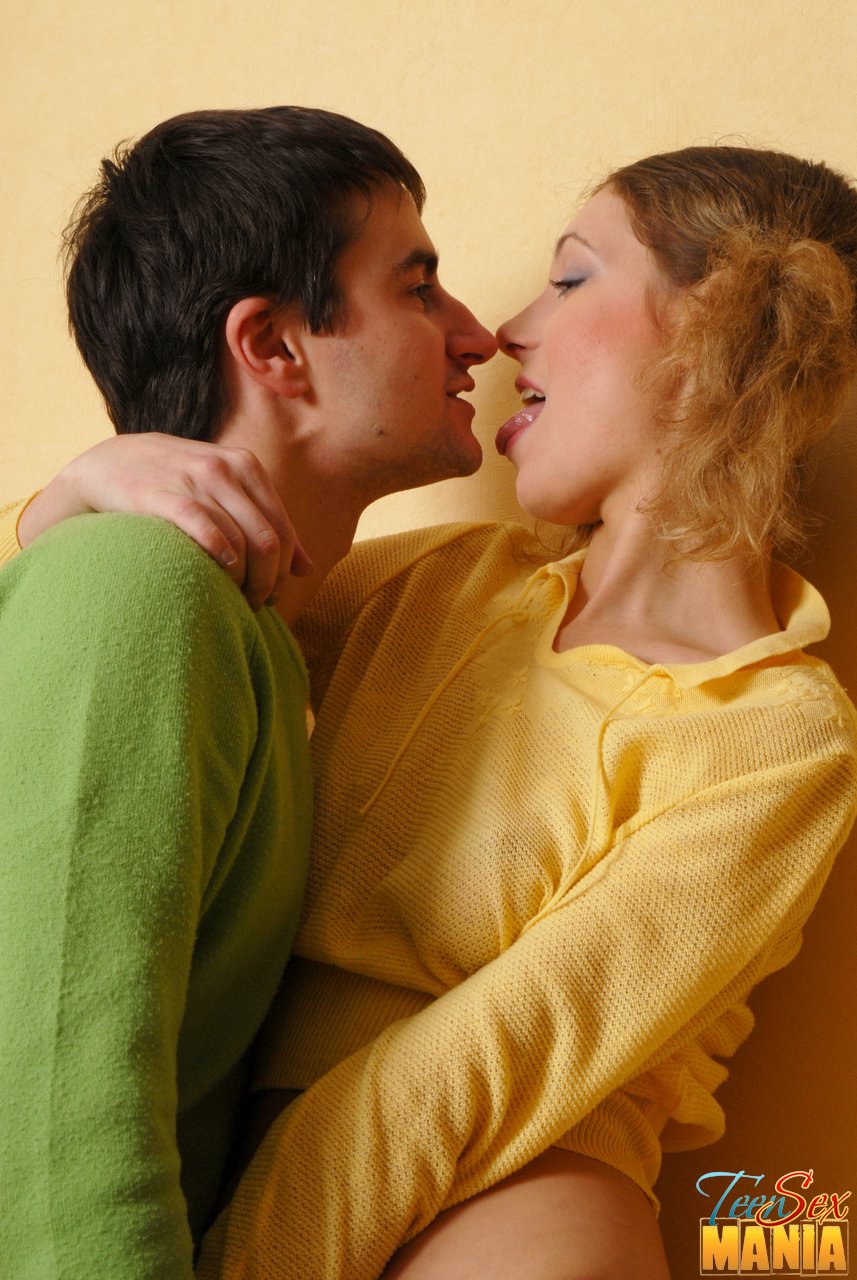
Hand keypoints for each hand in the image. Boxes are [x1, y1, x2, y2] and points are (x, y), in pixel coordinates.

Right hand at [18, 434, 311, 610]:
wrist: (109, 462)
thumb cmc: (176, 485)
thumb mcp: (226, 493)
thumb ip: (266, 523)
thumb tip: (307, 568)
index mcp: (246, 467)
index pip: (281, 531)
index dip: (281, 572)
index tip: (270, 596)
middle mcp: (224, 469)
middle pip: (266, 542)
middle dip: (265, 582)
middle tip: (253, 604)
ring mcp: (191, 479)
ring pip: (239, 542)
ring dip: (241, 581)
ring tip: (233, 598)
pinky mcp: (159, 494)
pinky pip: (203, 529)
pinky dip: (217, 557)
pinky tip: (217, 573)